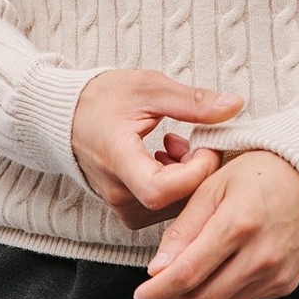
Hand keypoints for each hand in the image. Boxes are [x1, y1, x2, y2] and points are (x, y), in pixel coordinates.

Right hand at [70, 69, 244, 231]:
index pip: (162, 191)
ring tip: (178, 145)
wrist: (63, 116)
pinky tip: (168, 158)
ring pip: (175, 208)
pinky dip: (178, 185)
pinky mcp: (127, 210)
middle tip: (196, 139)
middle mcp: (118, 194)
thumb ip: (192, 102)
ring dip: (189, 178)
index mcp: (118, 162)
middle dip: (200, 172)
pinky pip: (164, 209)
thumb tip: (234, 105)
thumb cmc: (101, 98)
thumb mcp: (149, 88)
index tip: (206, 144)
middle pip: (176, 202)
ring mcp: (121, 206)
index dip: (195, 172)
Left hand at [132, 148, 298, 298]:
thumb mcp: (213, 187)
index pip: (187, 273)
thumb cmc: (258, 174)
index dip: (157, 290)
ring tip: (187, 277)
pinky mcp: (285, 285)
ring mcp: (276, 274)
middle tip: (159, 288)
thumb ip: (184, 229)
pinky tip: (220, 271)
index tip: (141, 295)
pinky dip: (222, 294)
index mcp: (239, 224)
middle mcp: (261, 256)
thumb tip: (157, 270)